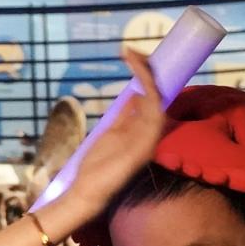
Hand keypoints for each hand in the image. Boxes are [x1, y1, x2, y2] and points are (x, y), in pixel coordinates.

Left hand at [40, 45, 169, 239]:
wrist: (88, 194)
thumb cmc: (96, 168)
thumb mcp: (110, 134)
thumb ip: (125, 116)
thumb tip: (135, 94)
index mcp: (141, 129)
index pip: (150, 97)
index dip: (145, 76)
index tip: (134, 57)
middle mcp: (149, 132)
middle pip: (156, 94)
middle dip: (148, 70)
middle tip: (135, 50)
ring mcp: (149, 138)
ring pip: (155, 98)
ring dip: (145, 74)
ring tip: (133, 54)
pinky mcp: (146, 144)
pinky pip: (152, 110)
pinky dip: (146, 88)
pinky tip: (138, 72)